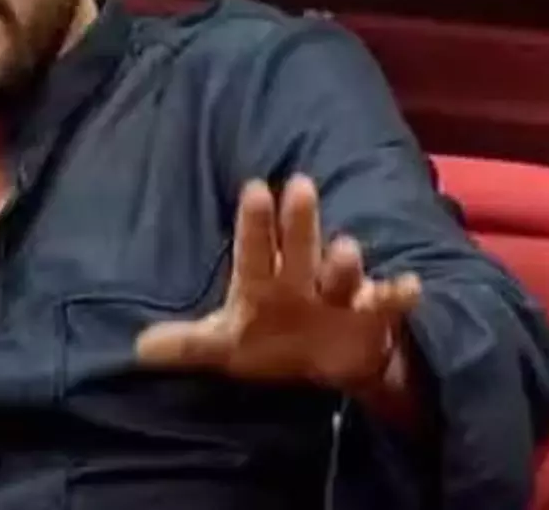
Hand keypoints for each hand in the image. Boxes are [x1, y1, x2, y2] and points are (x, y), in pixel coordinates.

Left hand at [135, 175, 420, 390]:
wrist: (330, 364)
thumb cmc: (273, 341)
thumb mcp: (227, 347)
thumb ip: (188, 345)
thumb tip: (137, 348)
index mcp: (265, 282)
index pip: (255, 249)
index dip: (255, 223)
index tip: (254, 188)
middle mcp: (302, 280)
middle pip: (299, 247)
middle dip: (299, 222)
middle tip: (298, 184)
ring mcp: (339, 295)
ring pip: (342, 273)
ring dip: (343, 263)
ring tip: (345, 247)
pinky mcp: (372, 316)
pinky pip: (388, 304)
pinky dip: (398, 295)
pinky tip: (410, 286)